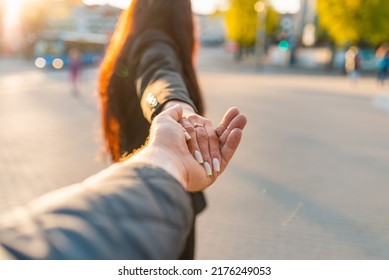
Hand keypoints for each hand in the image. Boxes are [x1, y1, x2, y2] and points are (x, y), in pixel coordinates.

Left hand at [130, 104, 246, 191]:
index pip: (207, 130)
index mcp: (189, 143)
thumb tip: (179, 107)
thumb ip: (173, 113)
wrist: (165, 159)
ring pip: (223, 144)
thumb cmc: (164, 141)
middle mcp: (198, 153)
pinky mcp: (213, 172)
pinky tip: (238, 131)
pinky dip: (232, 143)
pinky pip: (225, 155)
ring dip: (233, 130)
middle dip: (229, 124)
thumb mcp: (165, 121)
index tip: (234, 110)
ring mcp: (206, 163)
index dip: (219, 120)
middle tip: (240, 114)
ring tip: (243, 118)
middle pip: (217, 136)